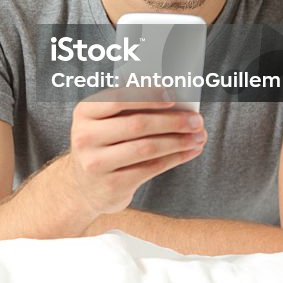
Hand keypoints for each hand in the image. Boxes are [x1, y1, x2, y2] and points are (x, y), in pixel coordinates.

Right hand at [64, 91, 206, 216]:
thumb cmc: (104, 144)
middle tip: (197, 120)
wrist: (84, 187)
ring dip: (178, 141)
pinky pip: (151, 168)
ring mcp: (96, 163)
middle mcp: (85, 137)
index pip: (117, 99)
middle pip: (137, 124)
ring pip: (147, 147)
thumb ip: (129, 108)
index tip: (174, 95)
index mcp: (84, 112)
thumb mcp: (104, 122)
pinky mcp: (112, 185)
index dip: (147, 96)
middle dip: (172, 121)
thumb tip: (172, 98)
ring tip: (199, 136)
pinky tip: (189, 151)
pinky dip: (175, 158)